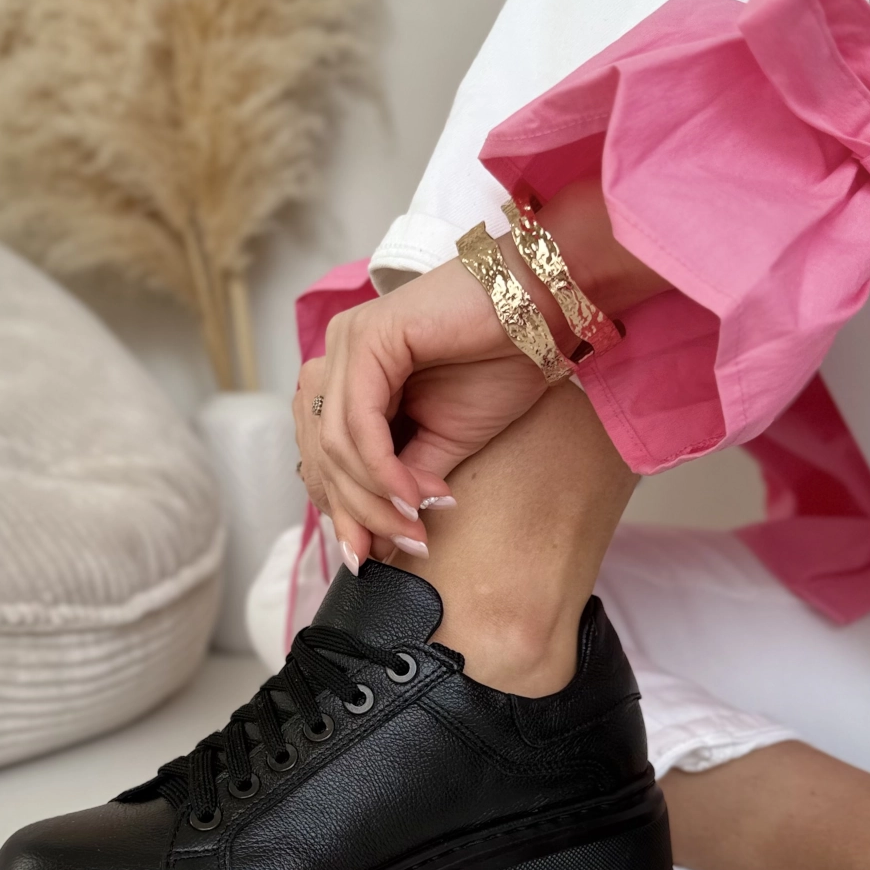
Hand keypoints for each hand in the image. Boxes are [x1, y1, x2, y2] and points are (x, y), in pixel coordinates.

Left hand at [294, 179, 669, 566]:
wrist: (548, 311)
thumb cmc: (504, 362)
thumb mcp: (445, 442)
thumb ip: (405, 481)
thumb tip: (380, 540)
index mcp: (349, 379)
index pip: (323, 458)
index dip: (343, 513)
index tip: (370, 558)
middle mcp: (337, 358)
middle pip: (321, 456)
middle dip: (356, 514)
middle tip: (397, 549)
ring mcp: (347, 343)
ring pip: (336, 446)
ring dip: (374, 499)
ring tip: (415, 526)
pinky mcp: (367, 338)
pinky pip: (359, 423)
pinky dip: (383, 469)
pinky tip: (412, 495)